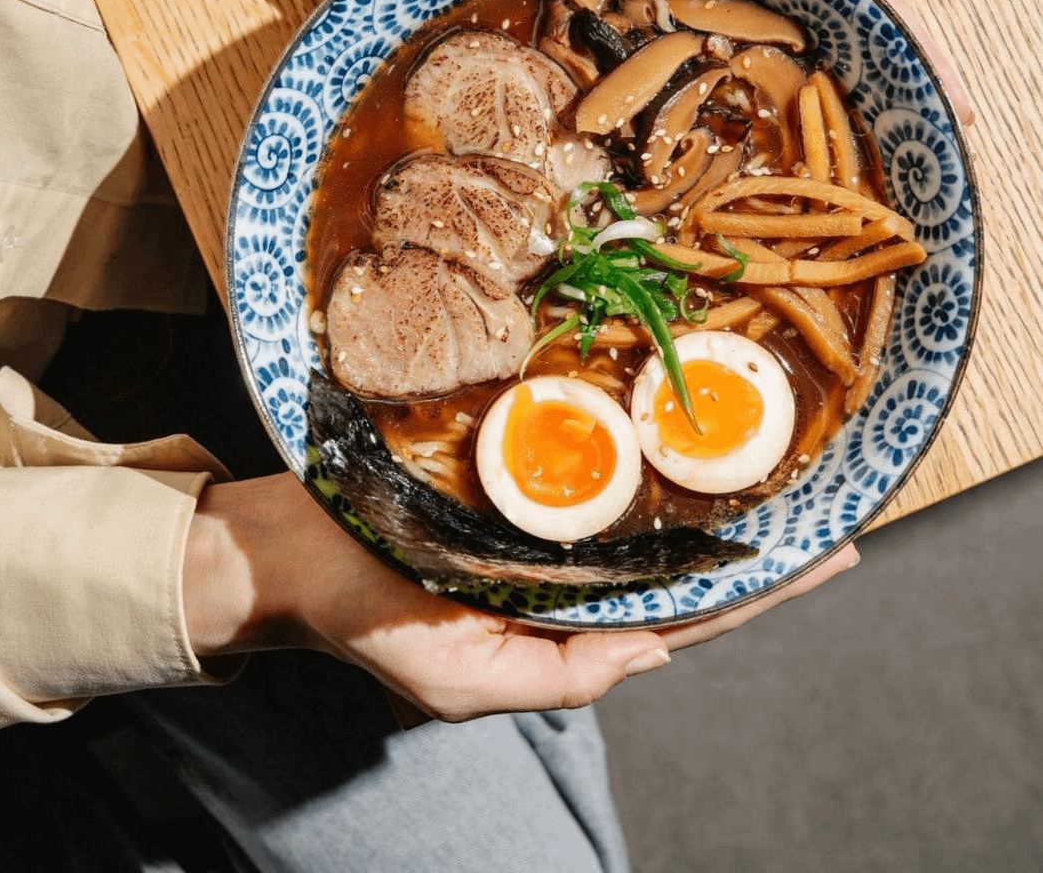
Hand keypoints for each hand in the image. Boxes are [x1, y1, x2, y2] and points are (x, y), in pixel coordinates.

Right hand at [184, 472, 857, 721]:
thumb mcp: (457, 680)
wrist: (298, 547)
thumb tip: (648, 651)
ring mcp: (550, 536)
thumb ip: (557, 676)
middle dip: (759, 555)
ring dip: (714, 511)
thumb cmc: (369, 616)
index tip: (825, 562)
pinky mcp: (522, 488)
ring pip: (651, 528)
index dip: (755, 595)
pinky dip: (647, 475)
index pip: (680, 621)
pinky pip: (600, 483)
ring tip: (784, 486)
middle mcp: (568, 585)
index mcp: (561, 634)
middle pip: (683, 573)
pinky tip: (685, 451)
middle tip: (833, 523)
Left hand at [512, 0, 971, 123]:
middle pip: (839, 32)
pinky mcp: (668, 31)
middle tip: (936, 139)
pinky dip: (759, 109)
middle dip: (892, 82)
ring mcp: (714, 7)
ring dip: (836, 105)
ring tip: (881, 160)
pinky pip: (723, 75)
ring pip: (789, 62)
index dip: (911, 35)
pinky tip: (785, 148)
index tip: (949, 91)